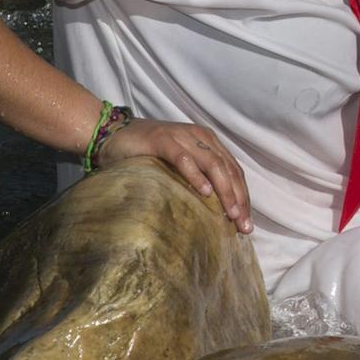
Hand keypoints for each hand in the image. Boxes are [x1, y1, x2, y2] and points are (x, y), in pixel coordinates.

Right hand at [99, 117, 252, 232]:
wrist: (111, 134)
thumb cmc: (145, 155)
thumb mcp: (178, 165)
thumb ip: (196, 176)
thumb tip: (215, 210)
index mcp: (208, 142)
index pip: (234, 171)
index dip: (243, 196)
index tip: (247, 224)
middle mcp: (200, 137)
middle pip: (228, 169)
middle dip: (239, 199)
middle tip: (243, 226)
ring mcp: (182, 136)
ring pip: (213, 164)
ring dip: (225, 190)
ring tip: (231, 214)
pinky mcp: (163, 140)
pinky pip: (184, 158)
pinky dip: (196, 175)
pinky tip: (205, 192)